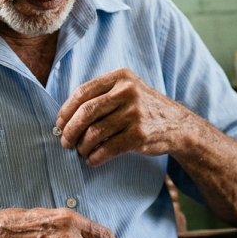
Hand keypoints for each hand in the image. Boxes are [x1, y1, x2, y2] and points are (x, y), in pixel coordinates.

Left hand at [56, 68, 194, 165]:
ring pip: (95, 133)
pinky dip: (95, 157)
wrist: (177, 125)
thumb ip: (100, 96)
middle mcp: (127, 92)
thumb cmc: (143, 108)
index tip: (59, 124)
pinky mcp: (139, 135)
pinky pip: (107, 149)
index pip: (82, 92)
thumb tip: (65, 117)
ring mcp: (134, 113)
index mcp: (120, 77)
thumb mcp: (127, 90)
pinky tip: (92, 160)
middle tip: (65, 142)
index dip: (66, 110)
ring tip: (80, 151)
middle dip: (70, 130)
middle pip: (86, 112)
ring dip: (82, 146)